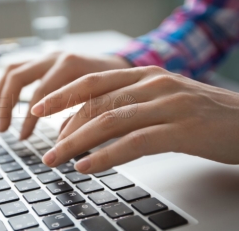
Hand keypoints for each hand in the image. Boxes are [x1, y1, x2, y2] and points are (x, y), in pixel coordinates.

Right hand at [0, 52, 130, 138]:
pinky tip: (4, 104)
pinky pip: (17, 70)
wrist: (120, 65)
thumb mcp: (103, 101)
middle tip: (2, 129)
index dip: (29, 118)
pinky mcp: (44, 61)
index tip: (23, 137)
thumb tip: (59, 143)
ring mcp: (47, 57)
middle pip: (18, 77)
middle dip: (6, 104)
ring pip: (13, 70)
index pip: (40, 93)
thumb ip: (81, 117)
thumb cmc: (115, 86)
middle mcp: (55, 57)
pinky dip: (6, 87)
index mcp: (70, 65)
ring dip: (0, 94)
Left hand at [31, 66, 238, 172]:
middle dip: (65, 127)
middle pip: (97, 103)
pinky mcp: (182, 129)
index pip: (93, 81)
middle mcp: (153, 84)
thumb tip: (90, 122)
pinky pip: (135, 143)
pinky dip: (106, 156)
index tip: (39, 109)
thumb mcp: (160, 99)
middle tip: (46, 148)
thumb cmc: (200, 113)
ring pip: (110, 121)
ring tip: (57, 159)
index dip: (63, 95)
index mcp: (145, 74)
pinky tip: (88, 167)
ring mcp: (168, 104)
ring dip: (78, 142)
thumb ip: (128, 104)